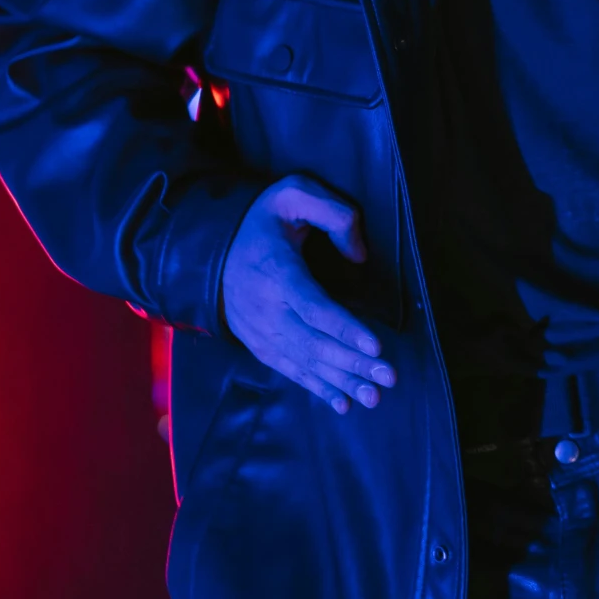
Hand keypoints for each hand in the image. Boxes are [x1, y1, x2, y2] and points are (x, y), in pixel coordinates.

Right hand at [221, 174, 396, 413]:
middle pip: (313, 342)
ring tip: (375, 396)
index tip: (376, 344)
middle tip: (389, 376)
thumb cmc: (263, 221)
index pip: (312, 306)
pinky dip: (318, 389)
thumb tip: (360, 254)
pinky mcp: (261, 346)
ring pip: (305, 362)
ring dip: (342, 381)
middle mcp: (265, 308)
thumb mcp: (292, 194)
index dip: (344, 327)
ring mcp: (260, 332)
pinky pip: (291, 371)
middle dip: (353, 362)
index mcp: (276, 271)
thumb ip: (332, 213)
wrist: (209, 251)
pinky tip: (345, 403)